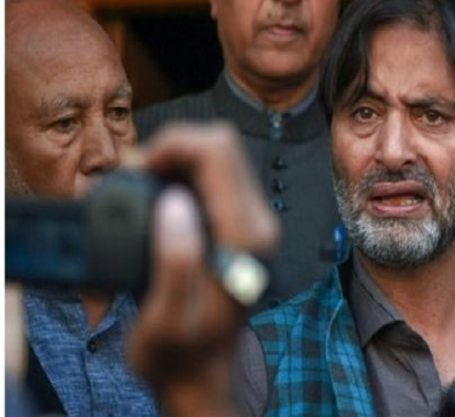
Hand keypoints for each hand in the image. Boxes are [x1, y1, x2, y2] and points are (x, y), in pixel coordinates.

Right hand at [128, 123, 278, 415]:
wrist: (199, 371)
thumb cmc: (178, 352)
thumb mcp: (165, 320)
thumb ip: (174, 262)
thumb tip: (174, 203)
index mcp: (245, 239)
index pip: (219, 155)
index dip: (173, 147)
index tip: (137, 168)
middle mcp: (258, 223)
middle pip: (223, 145)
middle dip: (174, 148)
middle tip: (136, 175)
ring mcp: (251, 222)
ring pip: (219, 156)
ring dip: (176, 160)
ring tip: (142, 186)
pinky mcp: (240, 224)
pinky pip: (214, 177)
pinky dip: (181, 175)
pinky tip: (158, 198)